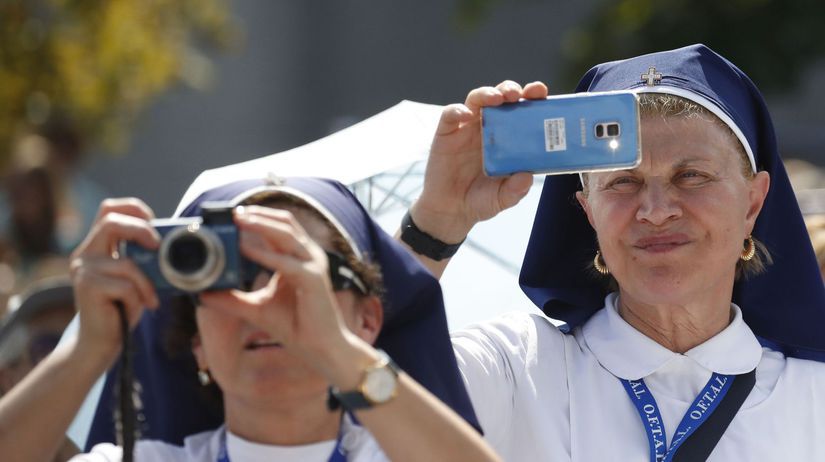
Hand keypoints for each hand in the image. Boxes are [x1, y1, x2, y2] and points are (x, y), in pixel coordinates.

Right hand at [69, 199, 159, 363]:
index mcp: (97, 246)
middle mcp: (85, 253)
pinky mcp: (87, 287)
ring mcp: (83, 269)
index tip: (154, 223)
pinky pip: (126, 286)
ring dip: (146, 284)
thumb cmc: (122, 307)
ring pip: (128, 264)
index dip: (134, 208)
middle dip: (141, 230)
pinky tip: (138, 308)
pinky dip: (140, 298)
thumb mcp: (135, 276)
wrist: (101, 342)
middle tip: (158, 246)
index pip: (109, 209)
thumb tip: (173, 240)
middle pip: (111, 222)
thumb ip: (143, 257)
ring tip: (149, 299)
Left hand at [198, 206, 352, 368]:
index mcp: (299, 257)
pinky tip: (244, 248)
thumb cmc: (295, 326)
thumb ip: (232, 299)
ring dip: (260, 225)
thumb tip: (203, 294)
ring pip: (286, 234)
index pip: (280, 226)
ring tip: (237, 221)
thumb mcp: (256, 308)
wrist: (320, 349)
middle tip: (231, 213)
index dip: (258, 216)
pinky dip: (264, 254)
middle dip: (257, 215)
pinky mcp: (313, 281)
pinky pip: (286, 263)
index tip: (231, 215)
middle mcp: (309, 256)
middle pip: (284, 222)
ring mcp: (313, 266)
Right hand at [413, 80, 547, 242]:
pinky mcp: (447, 132)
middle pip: (501, 97)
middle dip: (511, 90)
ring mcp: (467, 127)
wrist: (451, 209)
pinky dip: (458, 110)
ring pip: (477, 99)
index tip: (541, 93)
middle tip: (518, 94)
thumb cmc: (481, 200)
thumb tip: (527, 177)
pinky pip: (450, 114)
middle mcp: (490, 127)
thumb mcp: (502, 199)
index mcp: (509, 137)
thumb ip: (515, 190)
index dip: (532, 97)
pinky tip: (466, 115)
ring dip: (488, 93)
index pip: (523, 110)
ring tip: (497, 98)